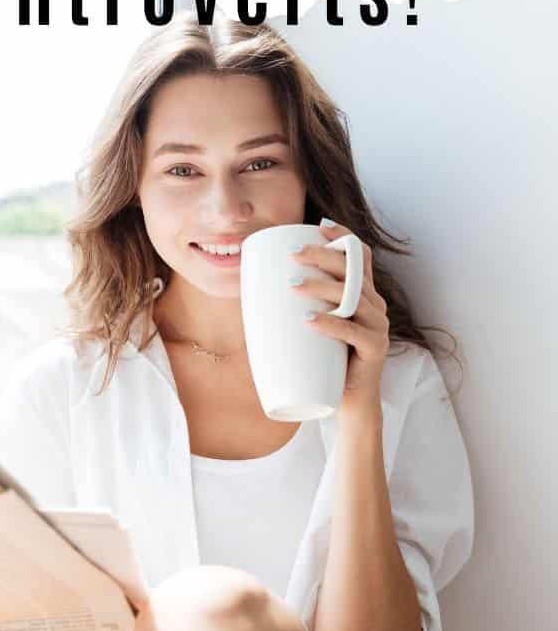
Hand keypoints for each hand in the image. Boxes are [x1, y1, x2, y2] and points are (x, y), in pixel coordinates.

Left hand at [290, 222, 388, 418]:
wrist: (349, 403)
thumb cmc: (328, 360)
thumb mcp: (315, 325)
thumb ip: (298, 304)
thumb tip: (251, 288)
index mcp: (364, 294)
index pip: (361, 255)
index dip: (344, 237)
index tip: (318, 226)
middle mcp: (376, 305)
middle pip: (354, 270)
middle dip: (323, 256)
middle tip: (294, 255)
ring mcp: (378, 327)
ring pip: (354, 297)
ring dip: (322, 287)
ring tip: (293, 287)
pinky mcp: (375, 350)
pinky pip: (354, 332)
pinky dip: (330, 324)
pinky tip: (310, 320)